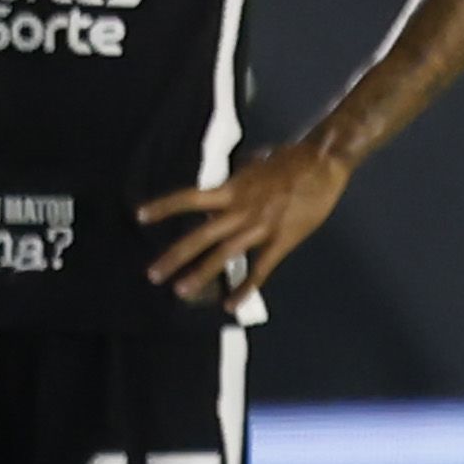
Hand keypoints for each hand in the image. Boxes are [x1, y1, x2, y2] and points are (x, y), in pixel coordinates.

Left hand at [137, 136, 350, 305]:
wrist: (323, 163)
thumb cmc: (291, 159)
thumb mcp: (255, 163)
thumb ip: (238, 178)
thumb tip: (228, 181)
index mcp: (232, 188)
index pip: (189, 198)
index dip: (164, 206)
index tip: (140, 216)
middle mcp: (240, 209)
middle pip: (201, 235)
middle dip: (175, 256)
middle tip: (153, 274)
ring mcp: (260, 226)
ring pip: (224, 254)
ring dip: (201, 274)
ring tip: (180, 291)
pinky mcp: (281, 240)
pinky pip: (260, 269)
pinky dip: (245, 289)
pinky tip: (231, 305)